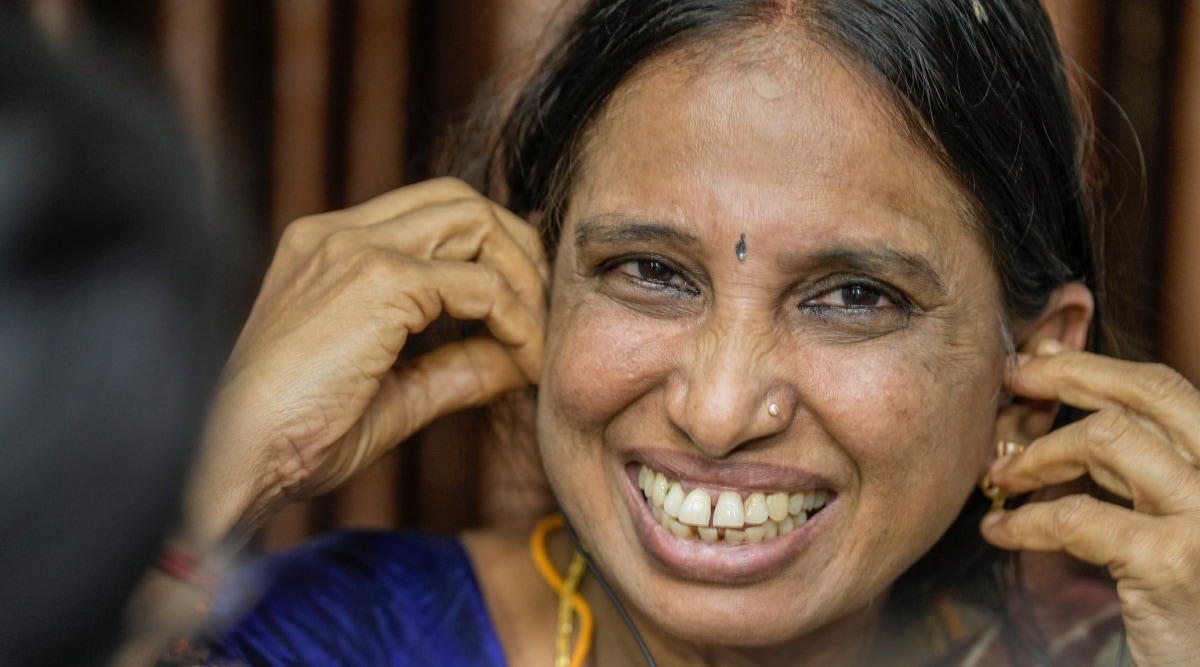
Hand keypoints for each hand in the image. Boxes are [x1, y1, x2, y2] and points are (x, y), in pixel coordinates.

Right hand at [182, 178, 547, 550]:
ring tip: (537, 339)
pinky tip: (523, 362)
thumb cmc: (297, 438)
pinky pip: (479, 285)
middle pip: (462, 201)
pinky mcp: (377, 280)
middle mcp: (338, 233)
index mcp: (327, 247)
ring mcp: (355, 249)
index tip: (523, 312)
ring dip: (522, 278)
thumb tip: (518, 358)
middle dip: (518, 250)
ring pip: (476, 223)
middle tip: (545, 315)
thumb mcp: (394, 394)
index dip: (492, 253)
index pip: (434, 212)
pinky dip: (516, 320)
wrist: (234, 460)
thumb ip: (455, 367)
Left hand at [981, 340, 1199, 665]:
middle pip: (1148, 393)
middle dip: (1068, 375)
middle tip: (1012, 379)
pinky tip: (1000, 531)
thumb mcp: (1175, 514)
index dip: (1097, 366)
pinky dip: (1025, 520)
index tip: (1040, 357)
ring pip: (1108, 439)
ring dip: (1039, 453)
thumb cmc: (1187, 598)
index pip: (1167, 388)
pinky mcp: (1173, 562)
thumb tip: (1072, 395)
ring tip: (1000, 476)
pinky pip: (1076, 516)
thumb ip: (1140, 465)